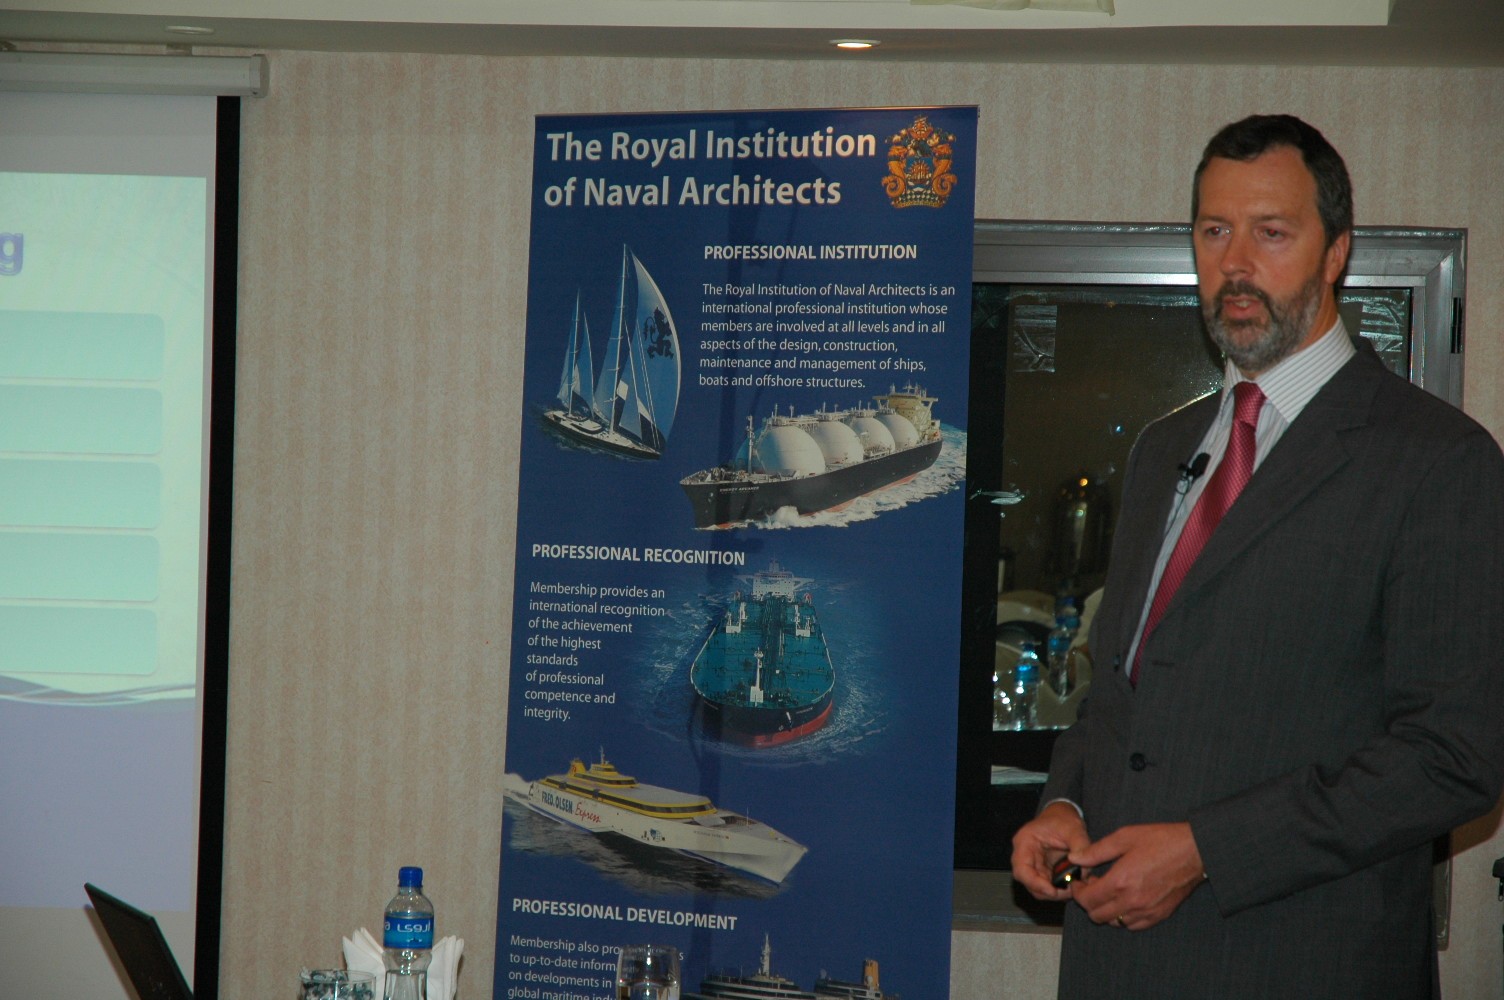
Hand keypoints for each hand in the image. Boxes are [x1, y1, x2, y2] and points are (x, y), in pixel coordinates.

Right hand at [1011, 801, 1089, 900]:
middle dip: (1048, 892)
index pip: (1022, 870)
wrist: (1062, 815)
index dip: (1036, 884)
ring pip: (1038, 888)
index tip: (1054, 892)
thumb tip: (1084, 870)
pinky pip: (1047, 885)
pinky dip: (1059, 889)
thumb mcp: (1074, 829)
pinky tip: (1073, 886)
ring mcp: (1033, 865)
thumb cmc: (1063, 819)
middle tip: (1069, 892)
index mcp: (1024, 843)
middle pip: (1028, 883)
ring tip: (1073, 889)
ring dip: (1055, 892)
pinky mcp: (1043, 871)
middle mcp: (1024, 856)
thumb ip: (1081, 847)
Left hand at [1069, 822, 1205, 930]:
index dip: (1078, 892)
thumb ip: (1096, 850)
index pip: (1087, 900)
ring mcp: (1147, 911)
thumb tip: (1074, 858)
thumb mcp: (1124, 837)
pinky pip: (1134, 925)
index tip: (1079, 883)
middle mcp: (1132, 901)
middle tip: (1092, 886)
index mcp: (1121, 881)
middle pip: (1097, 915)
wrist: (1195, 851)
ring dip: (1106, 910)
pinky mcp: (1160, 915)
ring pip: (1115, 923)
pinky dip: (1124, 917)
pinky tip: (1125, 900)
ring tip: (1109, 891)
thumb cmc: (1160, 840)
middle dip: (1088, 902)